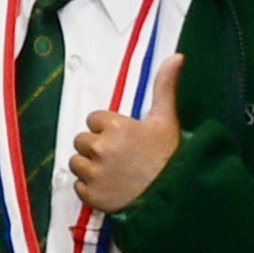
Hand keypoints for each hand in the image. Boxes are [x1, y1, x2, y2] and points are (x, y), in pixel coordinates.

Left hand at [69, 86, 184, 218]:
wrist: (176, 196)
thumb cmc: (171, 156)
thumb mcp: (167, 119)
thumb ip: (164, 86)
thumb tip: (177, 56)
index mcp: (115, 126)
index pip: (94, 120)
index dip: (108, 129)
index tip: (125, 139)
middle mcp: (100, 147)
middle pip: (82, 141)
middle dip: (96, 147)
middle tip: (119, 157)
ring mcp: (94, 173)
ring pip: (77, 164)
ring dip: (90, 167)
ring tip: (113, 173)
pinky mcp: (92, 196)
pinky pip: (79, 187)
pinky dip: (91, 189)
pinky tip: (110, 188)